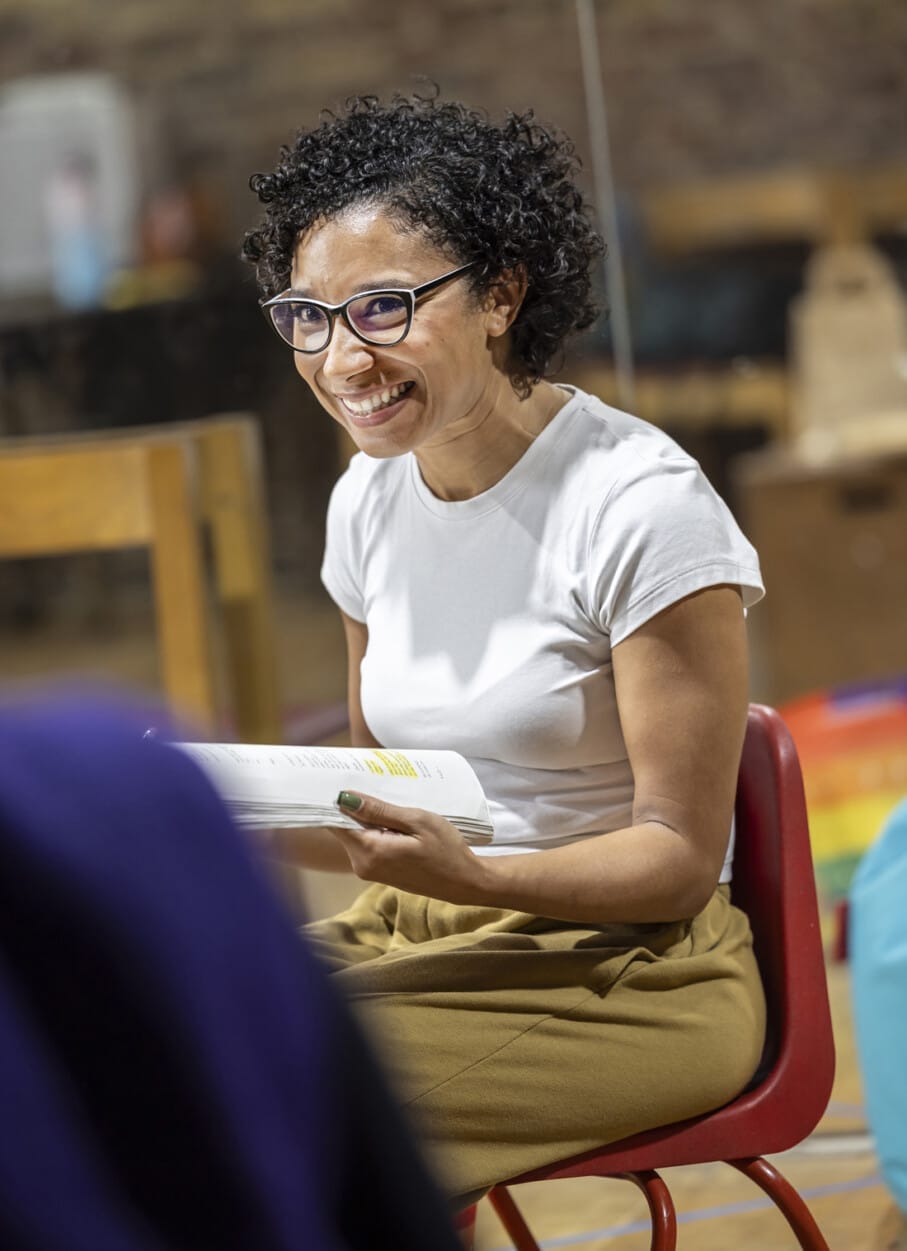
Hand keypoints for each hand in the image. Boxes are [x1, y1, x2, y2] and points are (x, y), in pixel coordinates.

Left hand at [330, 790, 487, 902]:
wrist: (463, 882)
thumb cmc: (446, 850)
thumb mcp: (416, 821)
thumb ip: (379, 810)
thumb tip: (345, 798)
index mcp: (370, 851)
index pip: (334, 822)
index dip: (334, 801)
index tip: (339, 781)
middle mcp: (362, 864)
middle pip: (344, 827)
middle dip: (354, 806)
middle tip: (373, 784)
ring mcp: (368, 870)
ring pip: (355, 834)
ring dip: (368, 818)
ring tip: (391, 802)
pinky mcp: (376, 872)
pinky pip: (366, 844)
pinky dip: (375, 830)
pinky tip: (395, 821)